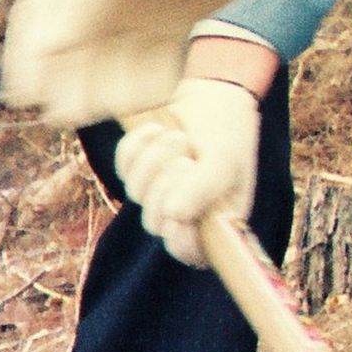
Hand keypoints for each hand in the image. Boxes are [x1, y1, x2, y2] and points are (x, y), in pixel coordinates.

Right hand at [0, 0, 264, 124]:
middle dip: (67, 85)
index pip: (34, 26)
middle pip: (69, 55)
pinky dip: (149, 84)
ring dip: (107, 91)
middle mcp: (97, 1)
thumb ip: (74, 3)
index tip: (27, 96)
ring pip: (108, 68)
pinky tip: (158, 89)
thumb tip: (44, 49)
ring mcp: (133, 18)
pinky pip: (150, 69)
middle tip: (70, 114)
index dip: (25, 62)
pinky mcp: (168, 32)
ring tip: (116, 104)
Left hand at [116, 79, 261, 268]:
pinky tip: (157, 130)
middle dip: (168, 185)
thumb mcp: (225, 160)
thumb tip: (174, 215)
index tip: (178, 214)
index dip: (180, 239)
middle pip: (154, 222)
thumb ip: (205, 188)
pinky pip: (123, 165)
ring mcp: (156, 194)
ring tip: (178, 137)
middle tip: (187, 157)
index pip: (190, 253)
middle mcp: (183, 214)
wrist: (213, 97)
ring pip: (135, 193)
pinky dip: (138, 144)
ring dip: (155, 159)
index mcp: (215, 221)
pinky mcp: (135, 171)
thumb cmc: (228, 133)